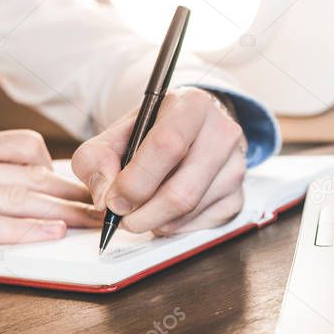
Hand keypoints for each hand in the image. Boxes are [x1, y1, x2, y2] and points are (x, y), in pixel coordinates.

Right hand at [0, 130, 99, 267]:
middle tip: (116, 208)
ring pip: (19, 198)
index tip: (94, 185)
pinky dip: (22, 229)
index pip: (25, 147)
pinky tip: (50, 235)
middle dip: (79, 194)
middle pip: (33, 177)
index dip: (65, 167)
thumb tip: (21, 187)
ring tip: (101, 223)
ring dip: (66, 212)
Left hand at [71, 87, 247, 235]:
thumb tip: (105, 197)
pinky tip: (162, 212)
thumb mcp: (115, 134)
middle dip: (143, 214)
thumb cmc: (151, 133)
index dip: (136, 181)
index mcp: (192, 106)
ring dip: (155, 222)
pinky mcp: (238, 196)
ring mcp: (236, 167)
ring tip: (140, 210)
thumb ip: (95, 160)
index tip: (114, 200)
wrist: (188, 132)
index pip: (168, 145)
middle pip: (182, 191)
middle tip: (122, 217)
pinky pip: (200, 225)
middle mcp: (223, 134)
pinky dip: (173, 227)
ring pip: (189, 212)